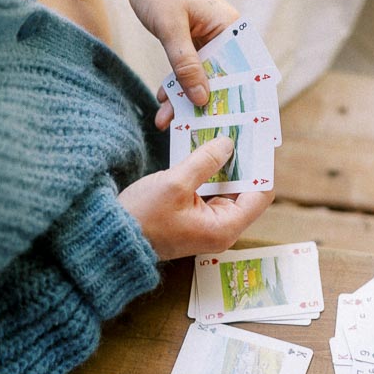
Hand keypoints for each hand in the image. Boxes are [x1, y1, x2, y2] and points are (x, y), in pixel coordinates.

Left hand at [76, 0, 237, 116]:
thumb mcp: (170, 28)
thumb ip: (186, 65)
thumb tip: (203, 100)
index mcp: (230, 27)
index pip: (245, 69)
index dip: (243, 97)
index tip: (238, 124)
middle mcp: (224, 35)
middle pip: (222, 78)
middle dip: (207, 105)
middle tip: (195, 130)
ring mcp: (207, 40)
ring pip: (202, 78)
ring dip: (185, 100)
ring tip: (167, 121)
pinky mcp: (190, 42)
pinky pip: (187, 70)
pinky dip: (176, 86)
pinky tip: (164, 103)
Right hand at [118, 137, 273, 260]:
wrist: (111, 240)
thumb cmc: (141, 218)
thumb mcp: (175, 183)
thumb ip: (205, 162)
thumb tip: (228, 144)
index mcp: (225, 227)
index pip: (261, 194)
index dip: (261, 167)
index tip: (258, 142)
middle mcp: (222, 229)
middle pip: (245, 190)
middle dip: (242, 162)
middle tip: (239, 133)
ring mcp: (208, 225)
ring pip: (226, 189)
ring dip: (224, 166)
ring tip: (222, 137)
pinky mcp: (195, 219)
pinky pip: (210, 192)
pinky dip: (208, 174)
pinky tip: (203, 153)